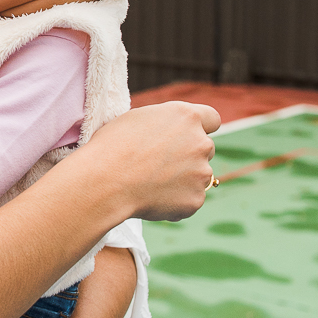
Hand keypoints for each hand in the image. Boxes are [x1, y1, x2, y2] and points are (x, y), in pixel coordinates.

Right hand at [70, 100, 218, 221]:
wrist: (106, 181)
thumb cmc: (113, 146)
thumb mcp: (138, 119)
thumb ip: (164, 124)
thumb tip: (169, 134)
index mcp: (186, 117)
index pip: (211, 118)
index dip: (200, 127)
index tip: (188, 136)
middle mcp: (201, 142)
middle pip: (205, 148)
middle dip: (188, 155)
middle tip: (159, 163)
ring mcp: (202, 173)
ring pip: (198, 175)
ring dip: (182, 179)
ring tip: (149, 182)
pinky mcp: (196, 199)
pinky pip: (189, 199)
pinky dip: (174, 200)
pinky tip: (150, 197)